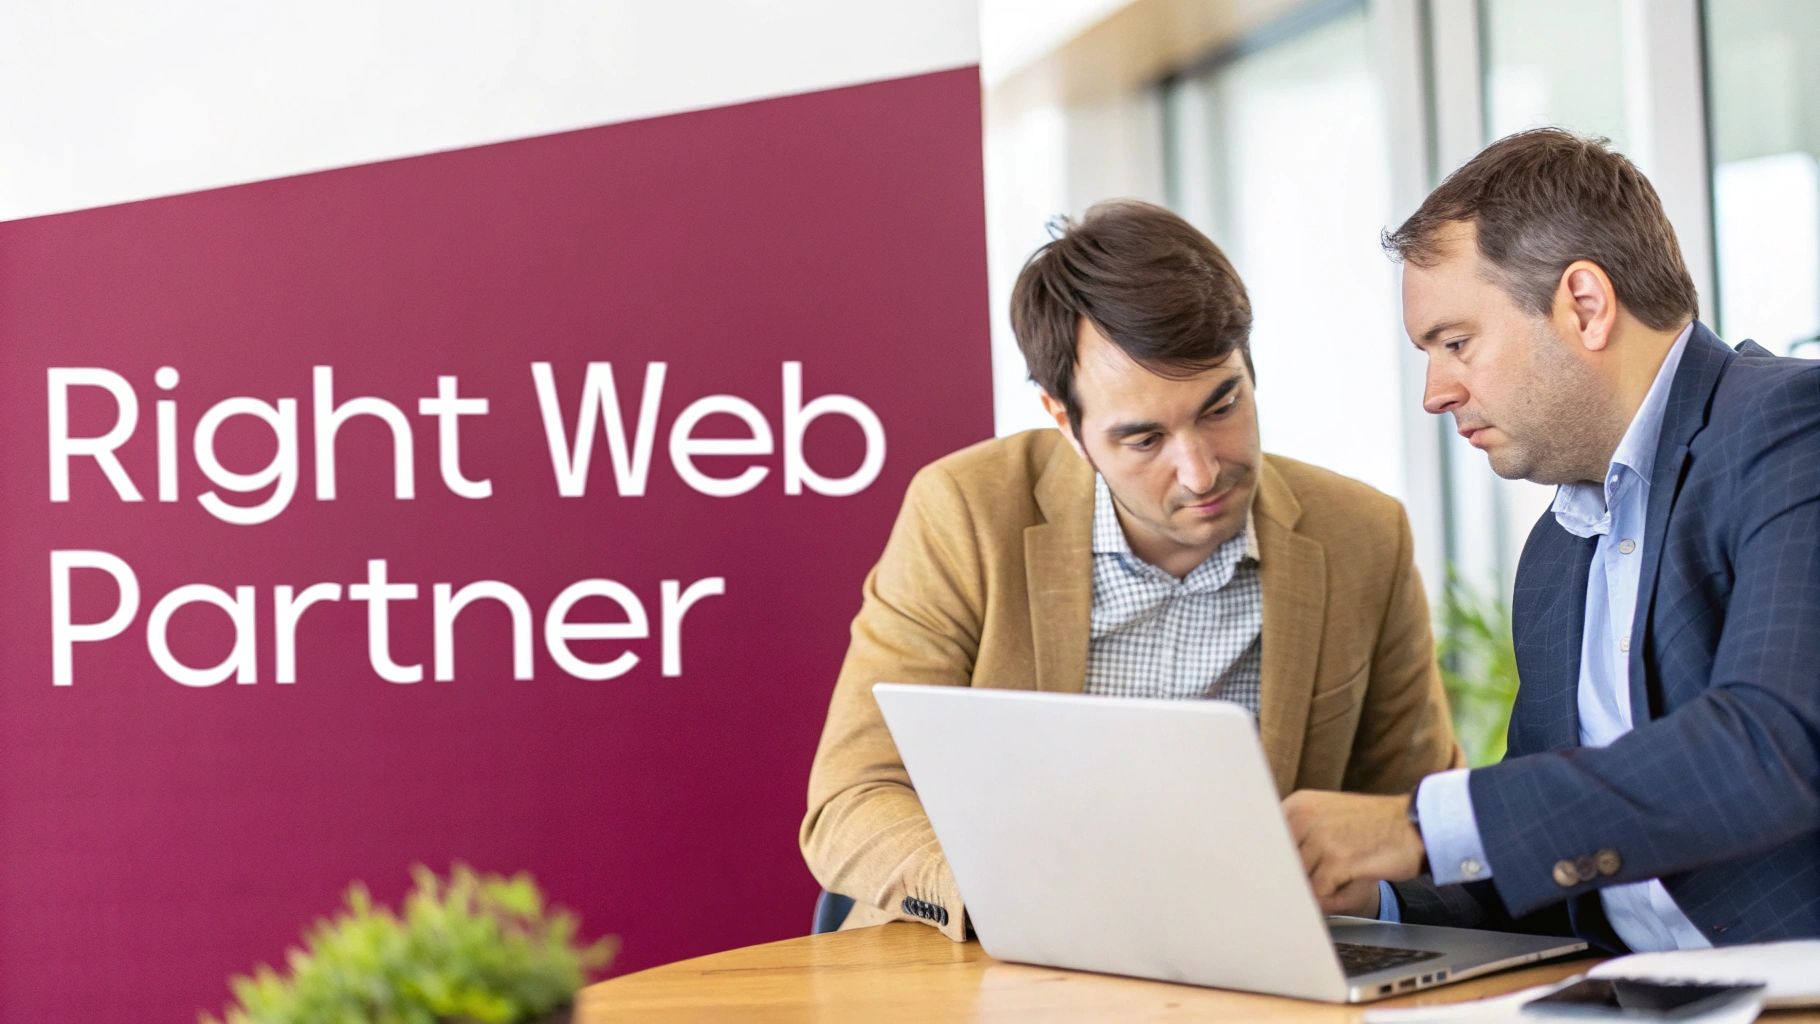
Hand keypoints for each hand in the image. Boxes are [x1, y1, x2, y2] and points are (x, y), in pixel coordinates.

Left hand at [1282, 790, 1425, 915]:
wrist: (1415, 826)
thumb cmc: (1373, 826)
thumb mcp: (1327, 816)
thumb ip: (1298, 835)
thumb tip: (1269, 866)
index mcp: (1298, 805)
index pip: (1265, 841)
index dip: (1273, 863)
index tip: (1275, 875)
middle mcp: (1304, 817)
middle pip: (1281, 865)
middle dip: (1297, 878)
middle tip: (1322, 879)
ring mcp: (1320, 839)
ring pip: (1300, 881)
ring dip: (1320, 887)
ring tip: (1344, 875)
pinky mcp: (1337, 861)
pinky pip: (1320, 894)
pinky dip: (1334, 897)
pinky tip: (1353, 881)